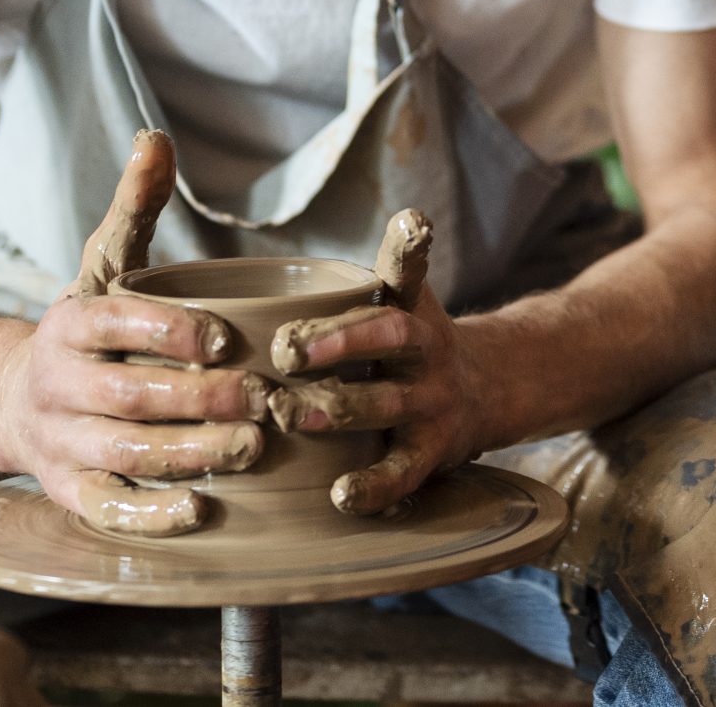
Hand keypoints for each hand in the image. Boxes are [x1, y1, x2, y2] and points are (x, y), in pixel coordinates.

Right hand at [0, 130, 269, 535]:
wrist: (12, 401)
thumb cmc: (88, 331)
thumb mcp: (105, 264)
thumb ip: (136, 206)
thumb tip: (156, 138)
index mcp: (72, 324)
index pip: (120, 323)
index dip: (174, 331)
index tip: (229, 338)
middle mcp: (60, 385)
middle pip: (133, 396)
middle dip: (202, 400)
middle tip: (264, 401)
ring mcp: (62, 443)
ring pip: (126, 453)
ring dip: (192, 454)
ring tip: (252, 448)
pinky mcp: (69, 493)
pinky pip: (109, 510)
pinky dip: (151, 516)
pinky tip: (201, 511)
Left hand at [268, 208, 491, 515]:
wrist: (490, 391)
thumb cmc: (405, 345)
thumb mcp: (392, 301)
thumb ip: (334, 293)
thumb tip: (225, 290)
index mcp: (409, 304)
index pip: (410, 268)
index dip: (411, 243)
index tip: (411, 220)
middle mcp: (427, 347)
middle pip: (389, 336)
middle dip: (338, 341)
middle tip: (285, 348)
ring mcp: (434, 399)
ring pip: (388, 402)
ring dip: (339, 408)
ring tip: (290, 414)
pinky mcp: (435, 451)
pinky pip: (405, 471)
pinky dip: (375, 485)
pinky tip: (341, 495)